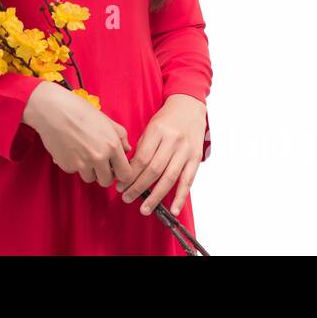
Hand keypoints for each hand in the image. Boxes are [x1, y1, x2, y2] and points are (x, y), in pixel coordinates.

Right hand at [22, 81, 132, 186]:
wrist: (53, 110)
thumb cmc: (79, 111)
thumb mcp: (105, 120)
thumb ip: (120, 136)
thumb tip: (126, 149)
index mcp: (112, 145)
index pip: (125, 174)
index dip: (121, 173)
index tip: (115, 169)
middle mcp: (99, 157)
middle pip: (107, 181)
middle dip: (104, 174)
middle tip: (98, 163)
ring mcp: (82, 163)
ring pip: (90, 178)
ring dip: (88, 170)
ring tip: (82, 152)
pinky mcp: (67, 165)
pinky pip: (74, 171)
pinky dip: (73, 164)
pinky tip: (69, 148)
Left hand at [116, 93, 205, 215]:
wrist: (189, 107)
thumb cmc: (166, 119)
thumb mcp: (150, 127)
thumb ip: (142, 148)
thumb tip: (128, 171)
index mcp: (158, 131)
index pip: (142, 158)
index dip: (130, 175)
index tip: (120, 185)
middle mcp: (173, 141)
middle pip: (154, 170)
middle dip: (138, 187)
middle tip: (126, 197)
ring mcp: (186, 151)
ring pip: (170, 178)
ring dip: (156, 196)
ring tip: (144, 209)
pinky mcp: (196, 158)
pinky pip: (188, 181)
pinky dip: (181, 197)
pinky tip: (173, 209)